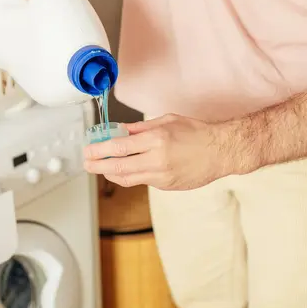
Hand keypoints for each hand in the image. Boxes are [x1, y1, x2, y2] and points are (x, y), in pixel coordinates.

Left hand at [83, 114, 235, 190]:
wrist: (221, 152)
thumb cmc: (196, 132)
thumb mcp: (166, 121)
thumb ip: (139, 128)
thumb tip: (118, 131)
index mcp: (156, 140)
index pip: (119, 147)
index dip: (99, 150)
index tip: (88, 150)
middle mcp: (157, 160)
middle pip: (118, 167)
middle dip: (97, 166)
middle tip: (86, 163)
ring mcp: (162, 176)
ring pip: (127, 179)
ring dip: (110, 173)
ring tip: (101, 167)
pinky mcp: (166, 186)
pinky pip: (141, 181)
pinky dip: (130, 175)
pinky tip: (125, 168)